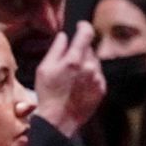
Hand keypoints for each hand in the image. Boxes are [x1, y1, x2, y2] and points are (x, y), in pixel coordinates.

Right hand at [33, 21, 105, 137]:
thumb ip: (55, 50)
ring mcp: (97, 78)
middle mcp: (89, 67)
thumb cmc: (47, 94)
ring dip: (86, 64)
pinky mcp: (101, 89)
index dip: (84, 26)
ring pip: (94, 62)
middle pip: (89, 48)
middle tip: (68, 61)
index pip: (86, 33)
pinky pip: (98, 75)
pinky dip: (90, 76)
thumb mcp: (44, 69)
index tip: (80, 26)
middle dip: (80, 50)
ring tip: (72, 77)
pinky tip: (78, 85)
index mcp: (74, 59)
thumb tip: (63, 37)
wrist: (58, 119)